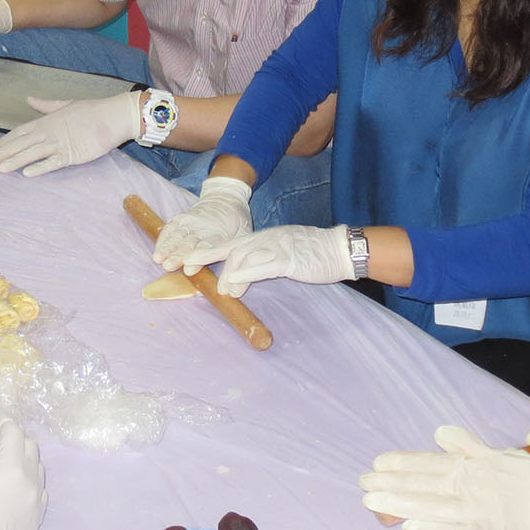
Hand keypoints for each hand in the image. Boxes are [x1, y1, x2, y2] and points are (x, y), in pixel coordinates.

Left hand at [0, 92, 141, 175]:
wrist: (112, 115)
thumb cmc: (91, 110)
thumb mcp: (65, 105)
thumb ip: (45, 105)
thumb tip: (29, 99)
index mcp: (46, 121)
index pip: (20, 132)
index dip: (5, 142)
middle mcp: (49, 132)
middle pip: (21, 144)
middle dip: (3, 154)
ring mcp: (59, 143)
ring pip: (32, 153)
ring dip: (16, 161)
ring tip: (1, 169)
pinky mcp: (72, 154)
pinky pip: (53, 162)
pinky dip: (40, 168)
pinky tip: (27, 173)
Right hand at [0, 416, 45, 529]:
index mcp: (13, 469)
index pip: (14, 434)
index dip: (3, 422)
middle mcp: (31, 484)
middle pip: (30, 448)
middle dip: (15, 437)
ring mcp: (36, 505)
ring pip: (37, 469)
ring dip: (23, 457)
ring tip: (3, 458)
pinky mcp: (34, 521)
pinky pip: (38, 491)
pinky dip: (28, 480)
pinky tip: (12, 483)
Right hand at [152, 176, 252, 272]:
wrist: (226, 197)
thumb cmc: (237, 222)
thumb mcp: (245, 236)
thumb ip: (239, 255)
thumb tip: (235, 280)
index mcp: (220, 234)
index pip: (207, 247)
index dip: (198, 259)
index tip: (188, 269)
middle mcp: (203, 228)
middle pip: (188, 243)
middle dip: (177, 255)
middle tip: (168, 266)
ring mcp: (191, 223)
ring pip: (177, 235)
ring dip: (167, 247)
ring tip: (158, 259)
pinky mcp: (182, 219)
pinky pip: (170, 228)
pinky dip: (163, 239)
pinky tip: (157, 251)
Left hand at [214, 225, 352, 297]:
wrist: (339, 250)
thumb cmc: (314, 254)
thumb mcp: (284, 255)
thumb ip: (263, 263)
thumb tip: (242, 277)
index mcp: (265, 237)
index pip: (231, 243)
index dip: (209, 252)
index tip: (189, 260)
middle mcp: (266, 238)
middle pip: (231, 248)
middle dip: (211, 262)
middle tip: (206, 283)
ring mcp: (276, 246)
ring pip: (242, 257)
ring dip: (229, 276)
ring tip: (224, 292)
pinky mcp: (287, 258)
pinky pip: (261, 266)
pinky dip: (245, 275)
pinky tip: (235, 283)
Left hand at [360, 426, 529, 529]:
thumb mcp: (500, 454)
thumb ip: (468, 446)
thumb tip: (439, 433)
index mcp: (472, 466)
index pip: (429, 463)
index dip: (402, 463)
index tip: (377, 464)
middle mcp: (469, 486)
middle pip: (423, 484)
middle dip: (390, 484)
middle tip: (362, 485)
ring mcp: (476, 511)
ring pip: (431, 506)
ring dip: (400, 504)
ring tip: (373, 504)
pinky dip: (432, 529)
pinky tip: (409, 528)